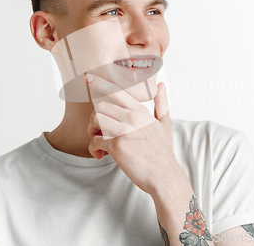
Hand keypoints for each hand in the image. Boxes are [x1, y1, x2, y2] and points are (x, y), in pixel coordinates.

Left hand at [85, 73, 184, 195]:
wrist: (164, 175)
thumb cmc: (163, 152)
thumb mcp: (165, 124)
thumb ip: (161, 104)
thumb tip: (161, 85)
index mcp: (140, 111)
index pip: (117, 91)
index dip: (100, 82)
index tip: (88, 77)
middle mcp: (132, 117)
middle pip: (101, 106)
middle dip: (95, 119)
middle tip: (98, 132)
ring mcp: (124, 131)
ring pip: (95, 120)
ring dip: (91, 132)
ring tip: (99, 142)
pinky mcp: (117, 146)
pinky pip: (94, 141)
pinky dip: (93, 149)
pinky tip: (100, 155)